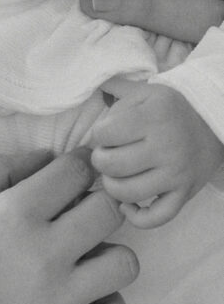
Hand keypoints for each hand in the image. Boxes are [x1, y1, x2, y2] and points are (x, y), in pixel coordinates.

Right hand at [0, 149, 137, 303]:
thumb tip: (44, 158)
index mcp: (12, 215)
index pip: (77, 171)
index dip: (78, 166)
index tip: (73, 174)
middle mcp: (42, 255)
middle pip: (110, 211)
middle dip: (98, 205)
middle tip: (78, 215)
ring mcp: (54, 303)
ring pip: (125, 264)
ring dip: (108, 255)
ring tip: (82, 261)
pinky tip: (82, 300)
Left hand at [90, 78, 223, 227]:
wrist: (213, 126)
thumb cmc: (170, 110)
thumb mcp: (147, 92)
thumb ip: (117, 88)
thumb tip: (92, 86)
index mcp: (155, 115)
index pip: (103, 133)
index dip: (96, 136)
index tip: (104, 135)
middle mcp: (167, 145)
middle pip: (111, 165)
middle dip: (101, 161)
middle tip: (107, 156)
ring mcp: (177, 173)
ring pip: (127, 192)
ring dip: (112, 187)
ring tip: (115, 176)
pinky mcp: (184, 194)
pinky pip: (156, 217)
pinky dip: (137, 217)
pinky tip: (128, 204)